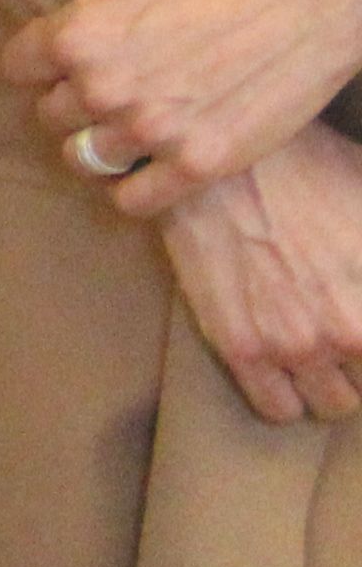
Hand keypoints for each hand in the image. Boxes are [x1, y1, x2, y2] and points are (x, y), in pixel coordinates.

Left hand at [0, 0, 361, 207]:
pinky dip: (133, 188)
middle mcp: (104, 88)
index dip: (40, 59)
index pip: (17, 67)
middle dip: (71, 99)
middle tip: (107, 85)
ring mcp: (152, 131)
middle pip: (51, 114)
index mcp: (77, 34)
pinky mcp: (199, 164)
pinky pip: (133, 200)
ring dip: (99, 144)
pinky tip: (148, 165)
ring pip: (86, 159)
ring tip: (125, 124)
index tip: (66, 54)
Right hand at [164, 122, 361, 422]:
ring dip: (330, 382)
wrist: (219, 155)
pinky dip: (284, 395)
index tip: (360, 330)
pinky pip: (278, 410)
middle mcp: (353, 332)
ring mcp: (298, 344)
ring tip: (316, 347)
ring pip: (334, 406)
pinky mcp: (242, 347)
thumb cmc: (312, 170)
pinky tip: (280, 361)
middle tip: (346, 330)